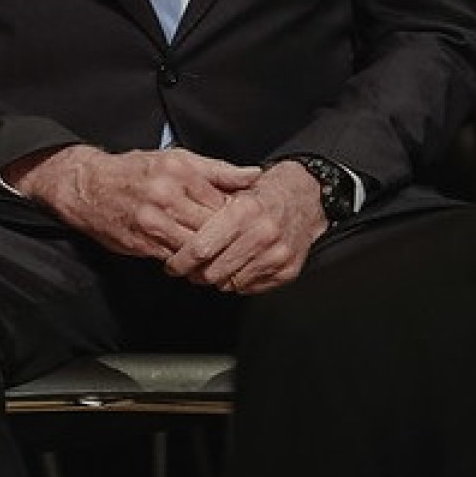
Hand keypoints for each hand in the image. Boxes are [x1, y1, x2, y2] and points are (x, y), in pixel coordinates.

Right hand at [5, 145, 259, 262]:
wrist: (89, 187)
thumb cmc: (136, 171)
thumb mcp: (177, 159)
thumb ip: (218, 170)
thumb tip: (255, 175)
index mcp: (180, 172)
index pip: (225, 203)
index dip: (240, 218)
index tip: (248, 225)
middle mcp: (166, 196)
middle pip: (213, 227)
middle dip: (230, 239)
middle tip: (242, 246)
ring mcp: (153, 222)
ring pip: (197, 247)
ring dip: (212, 256)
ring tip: (224, 257)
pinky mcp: (142, 243)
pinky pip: (176, 259)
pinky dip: (191, 264)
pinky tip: (198, 262)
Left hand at [164, 159, 326, 293]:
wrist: (304, 198)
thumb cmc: (261, 193)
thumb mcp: (230, 188)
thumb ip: (203, 209)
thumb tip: (173, 232)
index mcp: (243, 211)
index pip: (201, 248)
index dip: (180, 261)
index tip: (171, 266)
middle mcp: (262, 234)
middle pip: (213, 271)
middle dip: (195, 274)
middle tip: (188, 269)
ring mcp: (277, 255)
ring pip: (230, 283)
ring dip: (216, 278)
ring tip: (211, 267)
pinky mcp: (287, 270)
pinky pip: (250, 288)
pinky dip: (237, 281)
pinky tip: (234, 267)